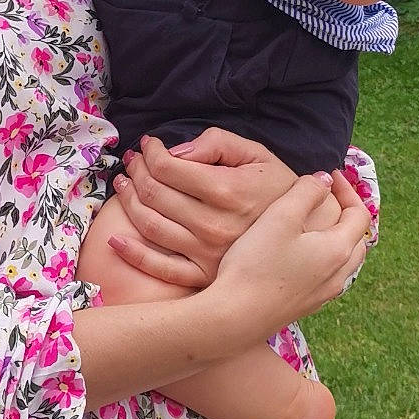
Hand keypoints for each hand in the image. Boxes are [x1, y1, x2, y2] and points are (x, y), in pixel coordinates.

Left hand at [106, 130, 297, 287]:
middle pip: (155, 193)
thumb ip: (217, 143)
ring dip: (128, 201)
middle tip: (134, 161)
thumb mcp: (257, 155)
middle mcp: (213, 224)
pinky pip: (160, 268)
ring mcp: (206, 253)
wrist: (305, 234)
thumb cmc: (278, 190)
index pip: (169, 168)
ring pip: (150, 224)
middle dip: (137, 171)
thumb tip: (177, 151)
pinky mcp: (203, 275)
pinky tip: (114, 240)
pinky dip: (132, 254)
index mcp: (227, 191)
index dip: (152, 152)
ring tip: (124, 185)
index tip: (149, 144)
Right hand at [209, 169, 370, 339]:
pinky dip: (323, 259)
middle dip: (347, 214)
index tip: (329, 175)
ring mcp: (322, 295)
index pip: (360, 214)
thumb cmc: (256, 263)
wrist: (233, 317)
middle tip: (327, 198)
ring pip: (343, 262)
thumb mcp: (280, 216)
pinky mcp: (305, 307)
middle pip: (357, 240)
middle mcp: (338, 276)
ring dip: (336, 238)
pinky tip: (300, 256)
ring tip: (315, 225)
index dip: (348, 190)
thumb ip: (307, 192)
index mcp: (338, 250)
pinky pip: (327, 277)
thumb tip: (325, 180)